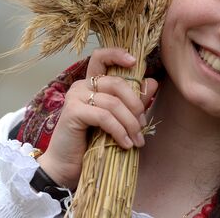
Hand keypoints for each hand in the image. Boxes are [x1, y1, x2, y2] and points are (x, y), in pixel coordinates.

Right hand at [37, 48, 157, 189]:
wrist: (67, 166)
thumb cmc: (91, 142)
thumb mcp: (117, 120)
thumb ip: (133, 102)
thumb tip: (152, 82)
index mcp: (91, 83)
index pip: (101, 57)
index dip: (117, 54)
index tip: (135, 61)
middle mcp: (81, 85)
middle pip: (116, 82)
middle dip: (135, 104)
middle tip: (142, 125)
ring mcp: (75, 97)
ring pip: (113, 103)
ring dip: (130, 123)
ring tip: (137, 140)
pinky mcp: (73, 112)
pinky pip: (104, 117)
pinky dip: (119, 131)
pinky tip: (125, 144)